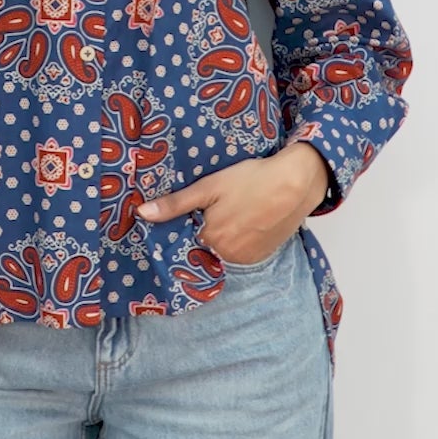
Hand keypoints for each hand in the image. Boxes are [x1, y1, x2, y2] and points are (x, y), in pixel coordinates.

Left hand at [135, 143, 329, 264]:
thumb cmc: (251, 179)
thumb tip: (141, 214)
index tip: (188, 213)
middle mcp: (227, 256)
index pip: (184, 240)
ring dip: (222, 237)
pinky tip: (244, 220)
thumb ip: (175, 204)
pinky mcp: (263, 255)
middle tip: (215, 208)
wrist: (296, 182)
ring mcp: (247, 258)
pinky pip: (241, 252)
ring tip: (231, 212)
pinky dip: (239, 240)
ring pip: (222, 250)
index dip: (184, 226)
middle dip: (204, 230)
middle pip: (204, 246)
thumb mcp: (209, 186)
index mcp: (210, 240)